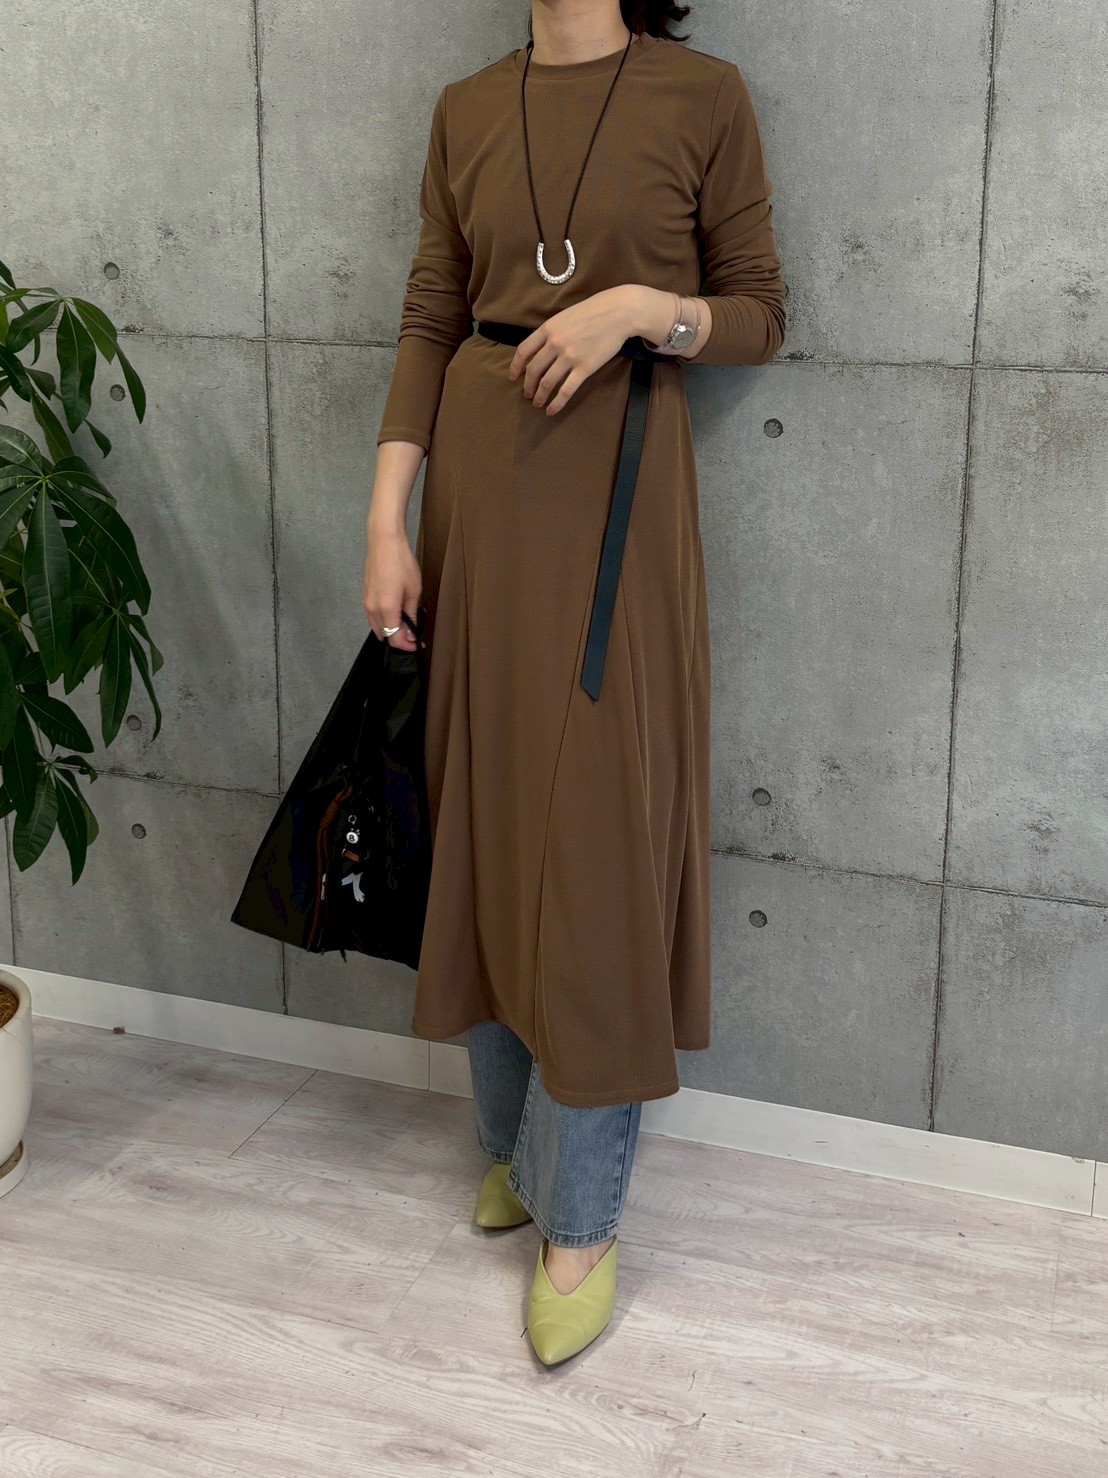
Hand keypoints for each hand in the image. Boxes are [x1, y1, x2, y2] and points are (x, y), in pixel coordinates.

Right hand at [363, 523, 422, 649]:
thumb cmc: (401, 562)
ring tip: (406, 623)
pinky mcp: (364, 596)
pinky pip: (373, 617)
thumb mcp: (414, 591)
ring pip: (377, 627)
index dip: (407, 645)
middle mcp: (372, 609)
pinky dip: (384, 621)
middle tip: (414, 635)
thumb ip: (412, 615)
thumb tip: (411, 632)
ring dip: (391, 630)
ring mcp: (366, 602)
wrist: (384, 542)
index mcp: (386, 608)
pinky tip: (395, 613)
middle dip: (399, 639)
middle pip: (384, 636)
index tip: (417, 644)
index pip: (394, 639)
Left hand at [508, 286, 637, 414]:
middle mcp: (555, 343)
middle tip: (527, 395)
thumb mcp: (565, 316)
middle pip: (533, 370)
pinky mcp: (584, 368)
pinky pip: (566, 390)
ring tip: (537, 404)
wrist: (618, 312)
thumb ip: (552, 331)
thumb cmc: (594, 311)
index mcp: (548, 329)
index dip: (516, 366)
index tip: (513, 377)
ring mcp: (569, 356)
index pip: (524, 351)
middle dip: (527, 385)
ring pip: (547, 382)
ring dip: (539, 396)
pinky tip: (551, 410)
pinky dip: (556, 403)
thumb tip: (541, 348)